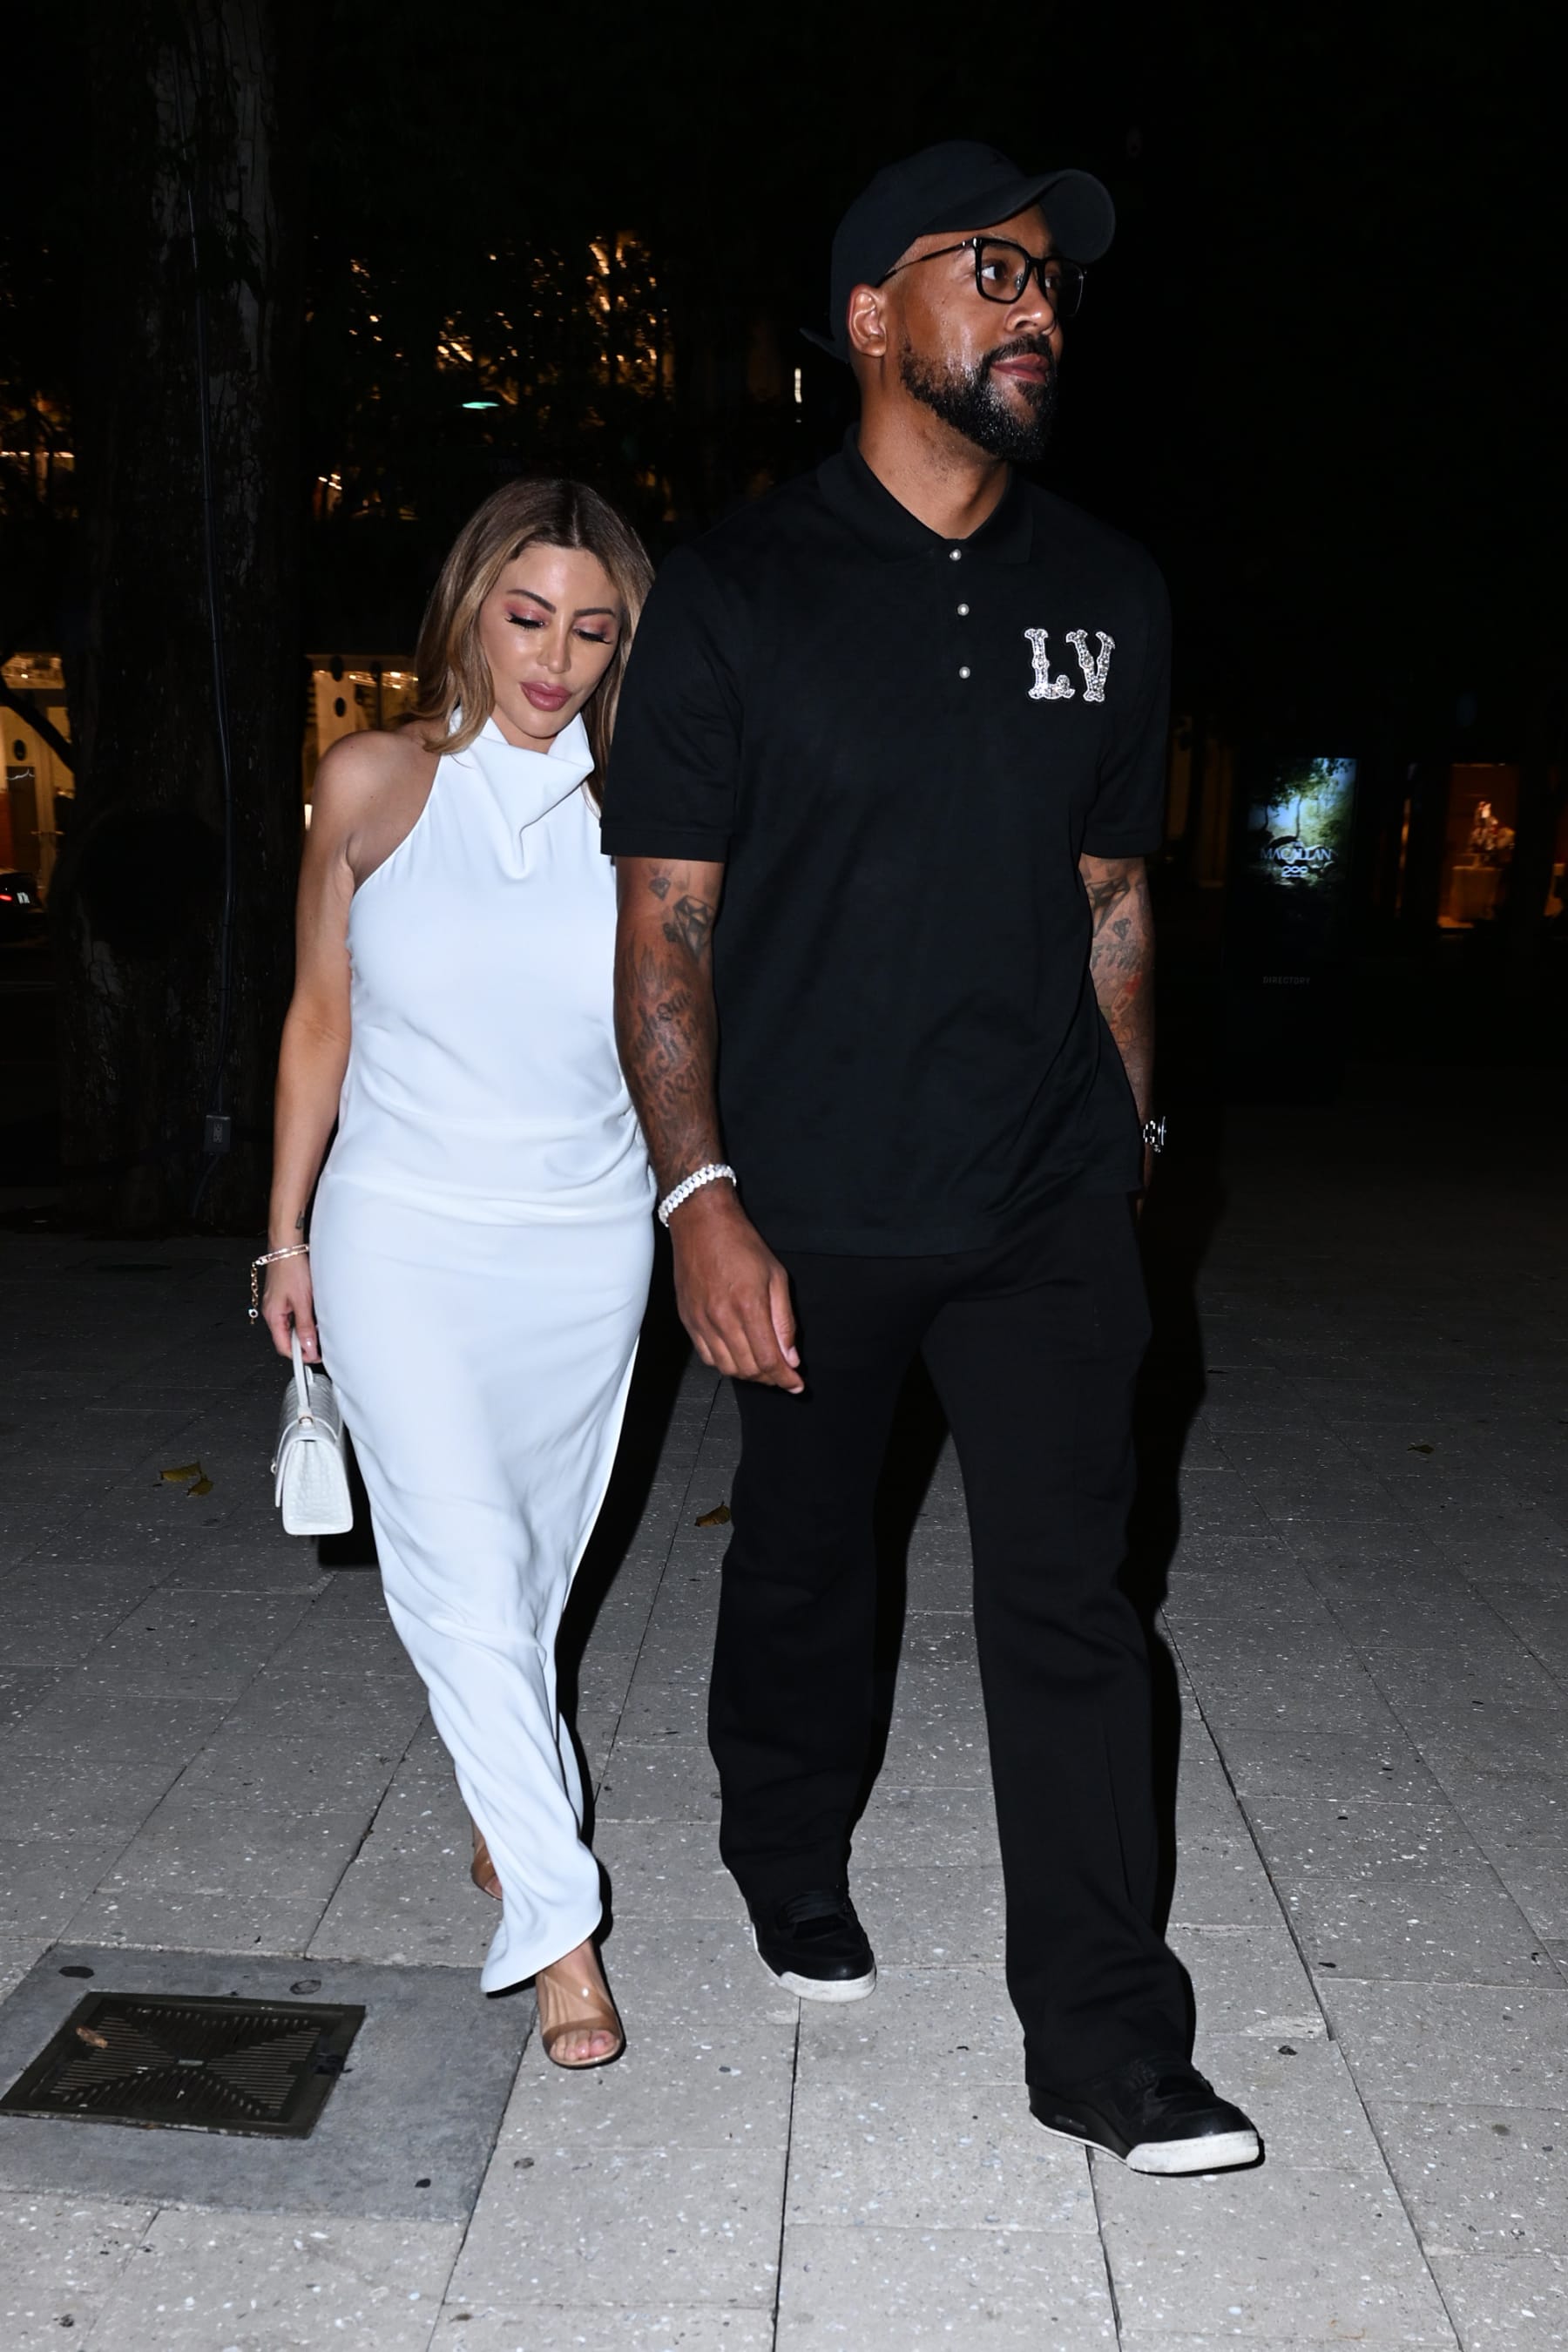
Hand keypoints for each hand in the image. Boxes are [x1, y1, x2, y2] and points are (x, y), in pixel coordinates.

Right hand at [261, 1256, 320, 1363]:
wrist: (288, 1248)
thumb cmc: (292, 1269)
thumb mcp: (303, 1301)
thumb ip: (305, 1326)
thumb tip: (308, 1346)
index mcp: (273, 1316)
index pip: (283, 1347)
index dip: (299, 1355)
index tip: (314, 1357)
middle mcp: (272, 1312)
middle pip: (286, 1338)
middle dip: (303, 1344)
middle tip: (320, 1344)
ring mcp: (277, 1305)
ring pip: (291, 1327)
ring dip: (304, 1331)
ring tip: (318, 1326)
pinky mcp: (283, 1299)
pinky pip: (292, 1316)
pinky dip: (303, 1320)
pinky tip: (313, 1315)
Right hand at [668, 1185, 803, 1392]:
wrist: (702, 1224)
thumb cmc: (741, 1244)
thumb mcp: (776, 1277)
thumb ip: (784, 1321)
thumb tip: (791, 1355)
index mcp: (748, 1306)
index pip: (769, 1360)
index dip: (785, 1378)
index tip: (796, 1384)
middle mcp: (722, 1318)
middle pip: (748, 1369)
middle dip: (770, 1378)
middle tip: (783, 1374)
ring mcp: (701, 1321)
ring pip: (726, 1368)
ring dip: (748, 1374)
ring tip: (762, 1366)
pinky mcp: (688, 1320)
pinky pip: (707, 1357)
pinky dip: (725, 1364)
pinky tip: (738, 1355)